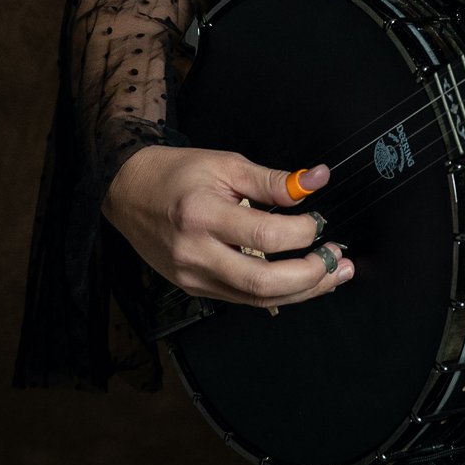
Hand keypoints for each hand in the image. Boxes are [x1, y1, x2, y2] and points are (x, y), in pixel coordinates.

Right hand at [103, 147, 353, 305]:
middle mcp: (195, 253)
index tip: (320, 222)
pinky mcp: (194, 288)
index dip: (301, 233)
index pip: (263, 236)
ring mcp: (192, 277)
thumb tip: (316, 180)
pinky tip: (301, 283)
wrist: (128, 192)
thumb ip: (273, 180)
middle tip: (337, 261)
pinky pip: (243, 299)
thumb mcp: (226, 164)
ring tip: (332, 276)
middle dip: (309, 277)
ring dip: (301, 292)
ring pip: (256, 299)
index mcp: (201, 216)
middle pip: (262, 283)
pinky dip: (277, 294)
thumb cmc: (176, 174)